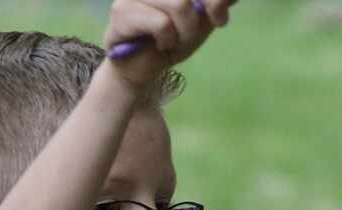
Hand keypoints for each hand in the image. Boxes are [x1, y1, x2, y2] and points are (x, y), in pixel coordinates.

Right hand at [104, 0, 235, 89]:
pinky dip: (168, 40)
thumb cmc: (171, 41)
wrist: (141, 69)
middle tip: (193, 34)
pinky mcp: (121, 10)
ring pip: (180, 4)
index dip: (215, 1)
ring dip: (185, 31)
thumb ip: (216, 4)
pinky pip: (161, 23)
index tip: (219, 19)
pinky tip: (160, 45)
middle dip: (201, 17)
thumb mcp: (201, 22)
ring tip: (174, 41)